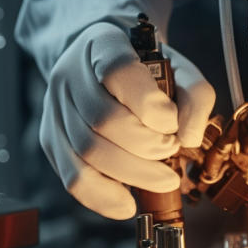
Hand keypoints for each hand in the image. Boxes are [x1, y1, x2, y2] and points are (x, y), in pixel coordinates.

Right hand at [39, 22, 214, 218]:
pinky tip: (128, 203)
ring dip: (134, 174)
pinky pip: (73, 177)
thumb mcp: (179, 68)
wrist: (102, 62)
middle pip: (103, 120)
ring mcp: (56, 107)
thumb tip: (189, 137)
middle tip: (172, 152)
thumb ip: (196, 95)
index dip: (149, 104)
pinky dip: (104, 197)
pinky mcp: (52, 138)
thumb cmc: (145, 68)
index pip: (118, 71)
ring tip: (163, 178)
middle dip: (147, 147)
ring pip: (88, 152)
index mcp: (103, 44)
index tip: (171, 121)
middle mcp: (70, 73)